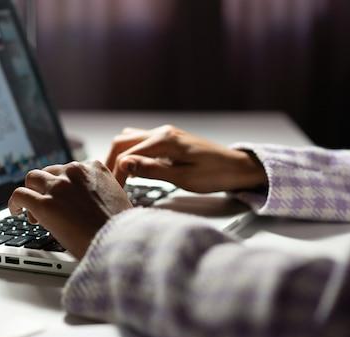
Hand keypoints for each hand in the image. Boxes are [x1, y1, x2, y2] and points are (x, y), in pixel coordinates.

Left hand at [8, 161, 132, 257]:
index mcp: (96, 168)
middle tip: (46, 203)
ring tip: (30, 209)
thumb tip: (92, 202)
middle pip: (50, 171)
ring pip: (32, 178)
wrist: (119, 243)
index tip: (62, 196)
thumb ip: (104, 193)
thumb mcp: (120, 200)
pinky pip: (20, 195)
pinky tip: (16, 211)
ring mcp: (59, 187)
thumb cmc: (122, 230)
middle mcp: (75, 172)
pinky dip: (14, 202)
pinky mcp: (44, 205)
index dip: (63, 183)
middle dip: (46, 186)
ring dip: (31, 192)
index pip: (70, 168)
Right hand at [106, 125, 267, 192]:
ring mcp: (166, 134)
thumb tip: (124, 164)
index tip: (115, 193)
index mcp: (165, 140)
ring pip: (130, 139)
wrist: (238, 168)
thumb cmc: (216, 174)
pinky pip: (141, 142)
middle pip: (122, 141)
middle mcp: (163, 132)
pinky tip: (133, 169)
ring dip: (120, 156)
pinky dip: (131, 153)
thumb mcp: (183, 178)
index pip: (126, 154)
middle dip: (111, 162)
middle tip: (110, 185)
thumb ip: (152, 170)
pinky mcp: (169, 140)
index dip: (116, 174)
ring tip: (119, 178)